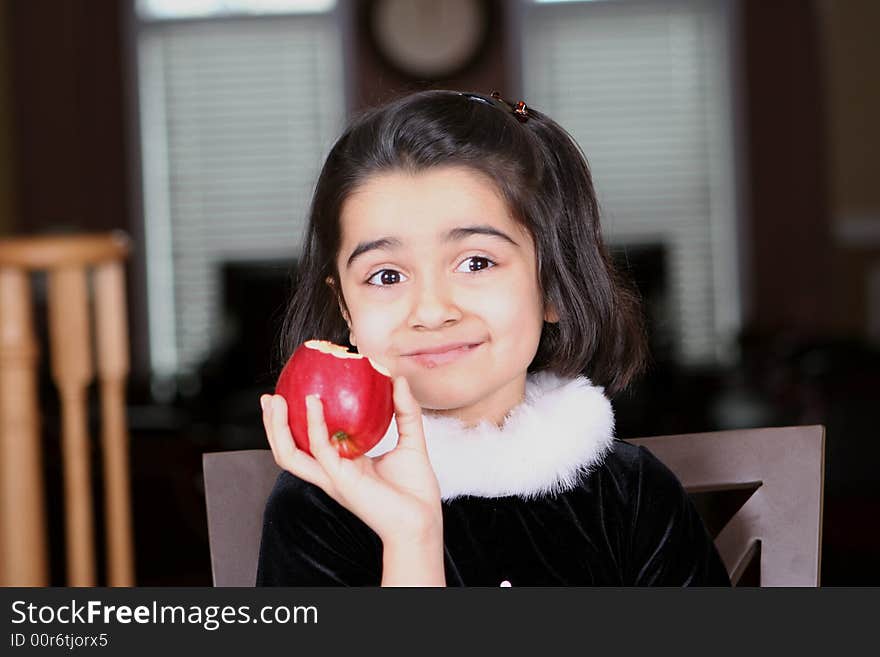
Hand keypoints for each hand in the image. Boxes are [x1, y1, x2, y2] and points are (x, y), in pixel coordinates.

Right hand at [261, 375, 442, 544]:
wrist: (422, 520)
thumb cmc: (415, 490)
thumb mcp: (410, 440)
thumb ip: (404, 410)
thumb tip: (399, 379)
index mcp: (343, 464)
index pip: (309, 443)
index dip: (296, 422)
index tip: (292, 394)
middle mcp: (332, 472)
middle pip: (289, 450)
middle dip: (273, 426)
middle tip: (270, 398)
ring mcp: (333, 477)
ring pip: (290, 455)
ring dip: (277, 428)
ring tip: (275, 401)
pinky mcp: (341, 479)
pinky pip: (319, 450)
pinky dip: (314, 425)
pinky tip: (314, 404)